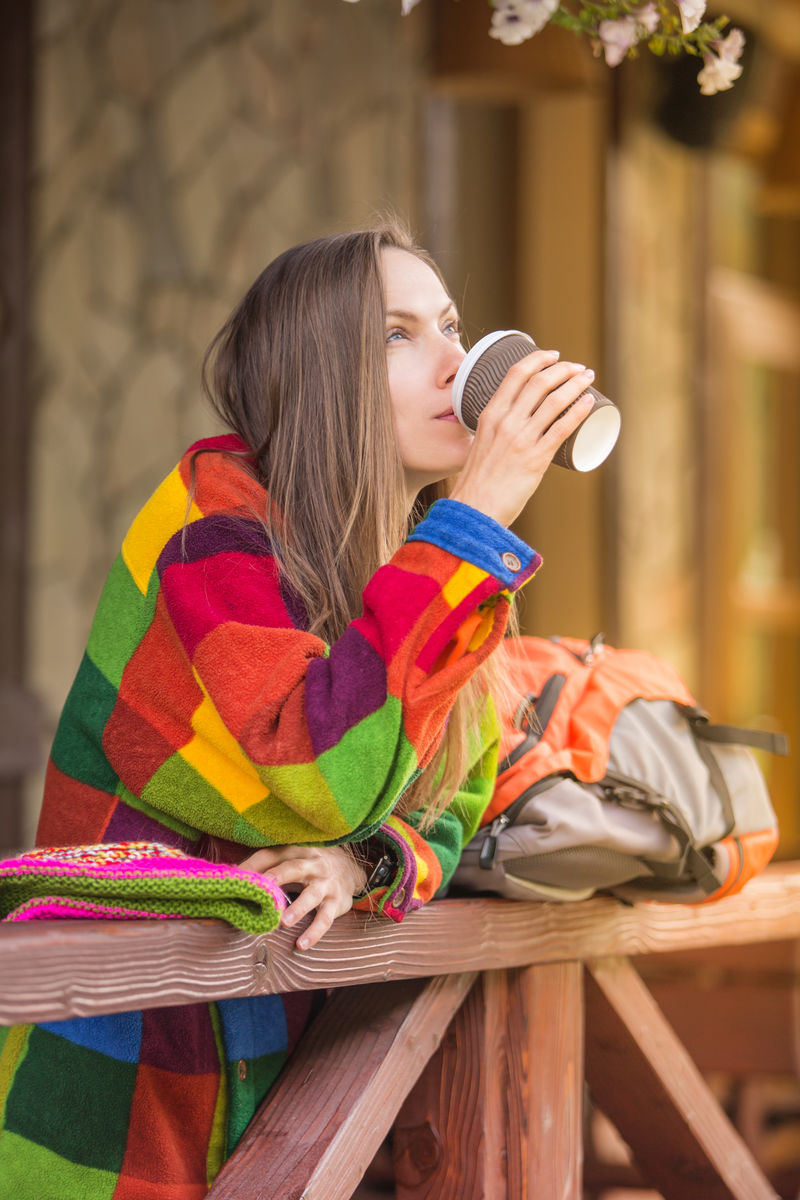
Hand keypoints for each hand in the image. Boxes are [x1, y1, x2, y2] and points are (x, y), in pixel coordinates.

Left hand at [239, 844, 367, 950]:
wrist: (350, 870)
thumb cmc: (308, 867)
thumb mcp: (291, 860)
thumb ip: (265, 867)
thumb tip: (230, 878)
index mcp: (296, 850)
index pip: (271, 855)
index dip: (252, 865)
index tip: (234, 879)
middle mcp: (312, 863)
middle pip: (294, 868)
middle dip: (278, 877)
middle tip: (262, 890)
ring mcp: (326, 883)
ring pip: (312, 894)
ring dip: (298, 907)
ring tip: (284, 922)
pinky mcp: (336, 901)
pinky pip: (326, 918)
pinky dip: (314, 932)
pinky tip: (301, 944)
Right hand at [449, 349, 595, 527]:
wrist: (474, 510)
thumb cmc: (478, 482)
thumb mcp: (481, 445)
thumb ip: (496, 432)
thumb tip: (517, 428)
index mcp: (490, 415)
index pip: (516, 374)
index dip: (538, 359)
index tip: (554, 355)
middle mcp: (505, 422)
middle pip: (540, 382)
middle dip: (564, 369)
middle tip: (578, 368)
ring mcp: (521, 439)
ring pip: (554, 401)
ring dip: (576, 384)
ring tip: (588, 379)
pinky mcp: (536, 459)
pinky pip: (562, 428)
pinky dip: (579, 411)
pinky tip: (590, 402)